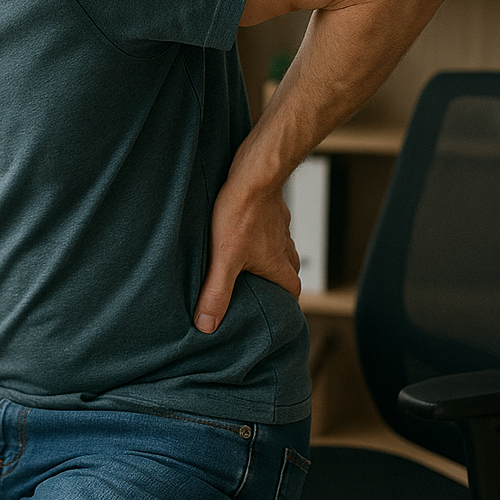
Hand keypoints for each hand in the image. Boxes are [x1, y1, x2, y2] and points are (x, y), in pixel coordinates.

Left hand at [194, 180, 300, 333]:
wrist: (254, 173)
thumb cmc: (241, 213)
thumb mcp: (224, 258)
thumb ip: (216, 292)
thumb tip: (207, 326)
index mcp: (277, 264)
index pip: (293, 291)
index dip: (286, 302)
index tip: (276, 309)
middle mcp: (284, 246)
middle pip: (290, 269)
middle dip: (279, 280)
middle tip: (261, 286)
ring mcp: (279, 225)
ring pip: (282, 246)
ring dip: (271, 255)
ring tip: (251, 260)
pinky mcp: (272, 207)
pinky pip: (272, 225)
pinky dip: (264, 232)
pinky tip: (246, 229)